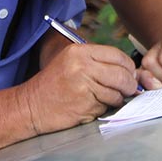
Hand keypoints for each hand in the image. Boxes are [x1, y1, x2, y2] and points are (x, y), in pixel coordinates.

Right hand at [19, 43, 137, 133]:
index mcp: (80, 52)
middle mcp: (82, 66)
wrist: (31, 106)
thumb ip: (98, 62)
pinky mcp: (85, 105)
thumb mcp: (71, 61)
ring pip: (117, 93)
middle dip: (129, 84)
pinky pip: (106, 106)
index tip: (130, 74)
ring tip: (105, 98)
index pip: (117, 55)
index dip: (128, 67)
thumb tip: (128, 70)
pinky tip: (92, 105)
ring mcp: (84, 87)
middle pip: (122, 74)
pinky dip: (104, 108)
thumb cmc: (53, 84)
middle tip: (129, 89)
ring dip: (117, 98)